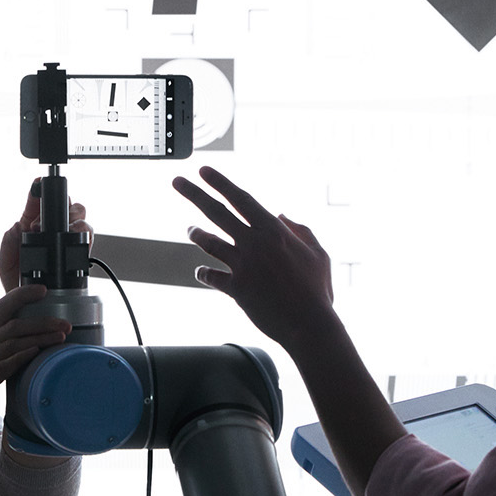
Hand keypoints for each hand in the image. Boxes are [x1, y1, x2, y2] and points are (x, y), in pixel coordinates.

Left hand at [0, 179, 90, 290]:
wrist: (31, 307)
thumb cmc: (18, 283)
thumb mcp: (5, 263)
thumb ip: (7, 244)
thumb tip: (16, 227)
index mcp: (32, 227)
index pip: (37, 202)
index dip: (38, 190)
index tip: (38, 183)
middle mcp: (53, 231)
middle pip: (65, 204)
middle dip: (60, 206)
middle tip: (42, 224)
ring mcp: (68, 241)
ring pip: (80, 217)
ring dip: (73, 219)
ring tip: (60, 232)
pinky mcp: (79, 253)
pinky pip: (89, 237)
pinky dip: (84, 235)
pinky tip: (75, 240)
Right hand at [0, 284, 70, 429]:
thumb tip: (27, 344)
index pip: (2, 307)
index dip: (22, 295)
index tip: (43, 290)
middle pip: (15, 324)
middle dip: (42, 321)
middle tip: (65, 323)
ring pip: (13, 342)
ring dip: (39, 338)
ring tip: (60, 337)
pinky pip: (2, 365)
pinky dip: (19, 357)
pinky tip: (34, 353)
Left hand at [172, 166, 334, 349]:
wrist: (309, 325)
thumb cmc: (317, 290)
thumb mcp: (318, 254)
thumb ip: (301, 231)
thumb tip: (282, 215)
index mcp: (274, 231)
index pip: (241, 199)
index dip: (220, 183)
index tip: (203, 170)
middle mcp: (254, 244)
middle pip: (217, 213)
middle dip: (195, 194)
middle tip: (177, 181)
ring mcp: (242, 266)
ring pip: (209, 242)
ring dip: (196, 233)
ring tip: (189, 229)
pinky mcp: (235, 288)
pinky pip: (211, 276)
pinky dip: (203, 273)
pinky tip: (201, 272)